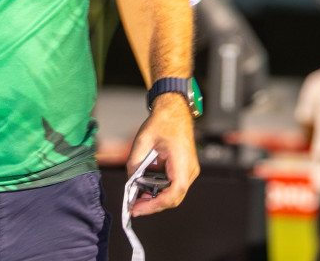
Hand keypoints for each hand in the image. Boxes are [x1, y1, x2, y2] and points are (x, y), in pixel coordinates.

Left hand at [126, 95, 199, 216]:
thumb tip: (129, 182)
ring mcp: (190, 170)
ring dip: (157, 199)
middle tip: (134, 207)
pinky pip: (175, 187)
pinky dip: (161, 192)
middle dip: (154, 205)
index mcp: (181, 160)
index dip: (157, 204)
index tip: (139, 208)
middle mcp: (190, 169)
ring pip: (175, 195)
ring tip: (138, 199)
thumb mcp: (143, 140)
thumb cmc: (163, 122)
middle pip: (175, 197)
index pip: (175, 191)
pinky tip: (147, 191)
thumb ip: (134, 162)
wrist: (175, 111)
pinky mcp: (186, 170)